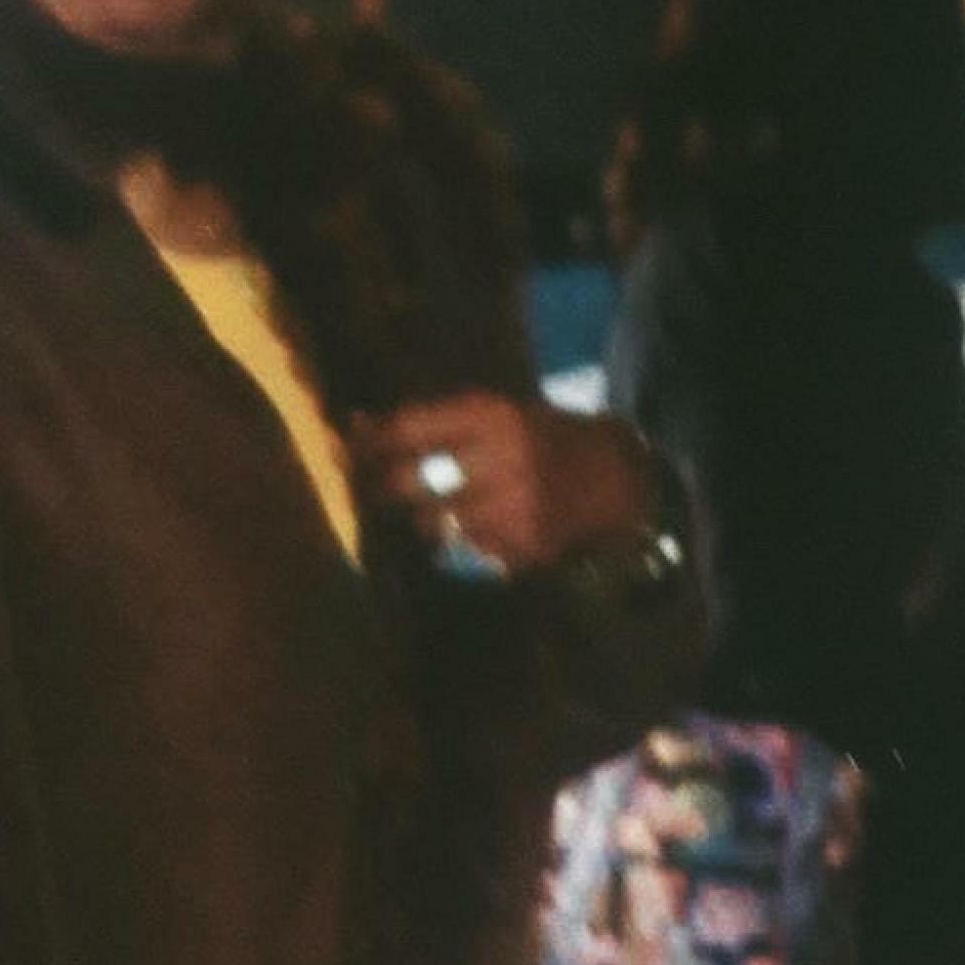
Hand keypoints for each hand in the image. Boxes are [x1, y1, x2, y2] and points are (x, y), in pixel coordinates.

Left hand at [349, 395, 656, 576]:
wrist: (618, 480)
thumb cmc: (546, 439)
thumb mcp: (498, 414)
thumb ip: (436, 422)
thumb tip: (356, 427)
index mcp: (495, 417)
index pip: (410, 430)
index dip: (370, 443)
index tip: (347, 451)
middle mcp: (503, 461)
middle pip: (413, 483)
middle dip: (384, 489)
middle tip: (371, 491)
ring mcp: (516, 510)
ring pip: (436, 525)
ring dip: (427, 520)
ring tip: (433, 513)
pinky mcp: (525, 548)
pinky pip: (470, 550)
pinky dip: (467, 542)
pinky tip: (484, 530)